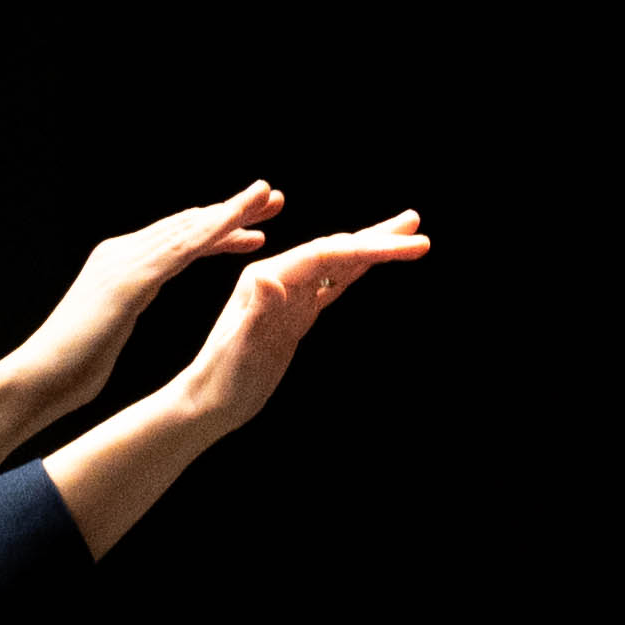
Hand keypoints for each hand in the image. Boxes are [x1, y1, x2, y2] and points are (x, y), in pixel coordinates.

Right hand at [9, 180, 285, 410]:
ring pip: (189, 228)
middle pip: (187, 223)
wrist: (39, 376)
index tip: (253, 224)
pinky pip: (181, 249)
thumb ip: (125, 302)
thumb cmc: (73, 362)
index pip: (176, 238)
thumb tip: (133, 300)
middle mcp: (121, 251)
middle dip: (232, 209)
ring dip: (232, 210)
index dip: (216, 227)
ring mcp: (124, 261)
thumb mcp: (109, 322)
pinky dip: (214, 232)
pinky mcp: (130, 279)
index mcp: (119, 262)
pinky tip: (240, 224)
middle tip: (273, 197)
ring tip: (269, 198)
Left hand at [177, 209, 430, 426]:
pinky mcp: (296, 315)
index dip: (368, 247)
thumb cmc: (222, 378)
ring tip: (406, 233)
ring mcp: (289, 296)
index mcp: (267, 278)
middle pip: (336, 251)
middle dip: (377, 238)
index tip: (407, 244)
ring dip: (370, 248)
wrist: (208, 401)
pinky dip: (355, 271)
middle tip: (417, 222)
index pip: (326, 255)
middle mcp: (278, 278)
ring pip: (337, 265)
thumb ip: (258, 312)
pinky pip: (331, 286)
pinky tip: (369, 263)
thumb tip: (269, 277)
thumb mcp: (241, 347)